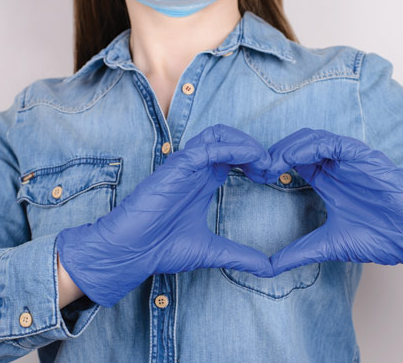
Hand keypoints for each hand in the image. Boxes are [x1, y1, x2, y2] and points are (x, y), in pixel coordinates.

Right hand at [56, 124, 273, 306]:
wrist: (131, 253)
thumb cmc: (160, 248)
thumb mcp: (211, 250)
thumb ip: (240, 255)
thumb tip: (267, 268)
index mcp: (203, 182)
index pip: (233, 155)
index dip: (255, 161)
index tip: (272, 178)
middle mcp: (195, 169)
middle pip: (228, 138)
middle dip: (254, 148)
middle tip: (270, 168)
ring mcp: (185, 166)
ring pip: (218, 134)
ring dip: (245, 143)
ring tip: (262, 162)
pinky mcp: (177, 166)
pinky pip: (208, 146)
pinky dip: (233, 148)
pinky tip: (251, 159)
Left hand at [267, 128, 402, 288]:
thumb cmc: (380, 238)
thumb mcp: (328, 245)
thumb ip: (298, 251)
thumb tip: (267, 268)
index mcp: (327, 179)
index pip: (293, 160)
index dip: (271, 164)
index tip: (253, 177)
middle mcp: (336, 166)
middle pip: (298, 145)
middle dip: (275, 153)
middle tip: (257, 169)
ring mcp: (351, 160)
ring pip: (313, 139)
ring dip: (288, 147)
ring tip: (271, 164)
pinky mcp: (367, 158)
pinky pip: (335, 144)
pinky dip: (312, 146)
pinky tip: (294, 158)